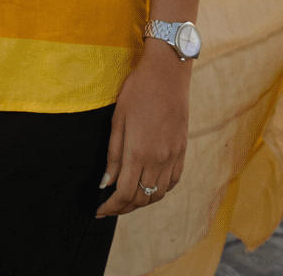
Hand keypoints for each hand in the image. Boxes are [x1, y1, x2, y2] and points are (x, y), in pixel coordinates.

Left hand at [96, 46, 190, 217]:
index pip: (124, 193)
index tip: (100, 210)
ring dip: (142, 201)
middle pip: (142, 198)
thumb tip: (106, 182)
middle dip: (124, 207)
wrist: (168, 72)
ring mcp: (173, 156)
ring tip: (128, 198)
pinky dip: (160, 190)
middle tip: (111, 206)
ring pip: (158, 195)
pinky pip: (172, 182)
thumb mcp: (118, 119)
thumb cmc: (138, 90)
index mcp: (139, 152)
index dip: (111, 206)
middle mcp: (158, 159)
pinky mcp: (182, 151)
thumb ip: (113, 154)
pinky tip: (149, 185)